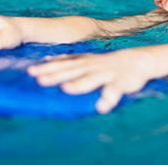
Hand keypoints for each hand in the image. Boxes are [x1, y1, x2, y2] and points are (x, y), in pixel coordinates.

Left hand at [27, 49, 153, 113]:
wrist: (137, 60)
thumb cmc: (106, 63)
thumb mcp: (86, 60)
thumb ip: (68, 61)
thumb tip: (46, 60)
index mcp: (83, 62)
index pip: (62, 64)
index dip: (47, 67)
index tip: (30, 71)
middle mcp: (92, 67)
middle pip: (72, 71)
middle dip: (56, 75)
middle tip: (40, 80)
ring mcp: (106, 74)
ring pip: (91, 79)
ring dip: (79, 84)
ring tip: (67, 89)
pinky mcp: (121, 83)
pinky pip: (114, 91)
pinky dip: (109, 99)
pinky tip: (102, 107)